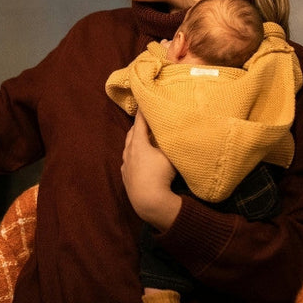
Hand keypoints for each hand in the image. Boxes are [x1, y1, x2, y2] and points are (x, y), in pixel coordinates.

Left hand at [122, 113, 180, 229]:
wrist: (149, 201)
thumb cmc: (161, 175)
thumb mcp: (170, 155)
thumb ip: (171, 142)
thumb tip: (177, 132)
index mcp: (138, 143)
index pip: (140, 122)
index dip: (143, 111)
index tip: (144, 101)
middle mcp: (129, 152)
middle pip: (132, 133)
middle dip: (139, 125)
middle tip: (146, 120)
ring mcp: (126, 165)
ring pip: (128, 147)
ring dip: (135, 140)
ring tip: (143, 138)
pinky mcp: (126, 176)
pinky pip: (128, 160)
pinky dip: (133, 154)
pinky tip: (138, 158)